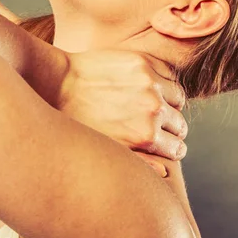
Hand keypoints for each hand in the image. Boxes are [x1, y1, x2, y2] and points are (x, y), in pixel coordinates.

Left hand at [59, 48, 187, 176]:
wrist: (57, 86)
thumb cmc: (78, 123)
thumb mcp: (106, 150)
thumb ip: (139, 162)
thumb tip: (165, 173)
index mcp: (146, 136)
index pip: (178, 147)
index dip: (172, 148)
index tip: (167, 145)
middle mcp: (154, 110)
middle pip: (180, 124)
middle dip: (172, 128)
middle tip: (159, 126)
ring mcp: (150, 84)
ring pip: (178, 99)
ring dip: (170, 104)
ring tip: (155, 105)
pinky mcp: (143, 63)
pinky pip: (168, 75)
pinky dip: (163, 83)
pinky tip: (149, 87)